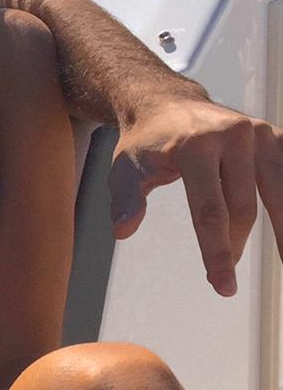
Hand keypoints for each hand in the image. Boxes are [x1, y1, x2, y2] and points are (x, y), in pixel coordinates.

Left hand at [109, 96, 282, 296]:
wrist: (167, 103)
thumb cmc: (146, 143)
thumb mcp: (125, 170)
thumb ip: (126, 200)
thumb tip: (122, 231)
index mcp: (195, 146)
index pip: (210, 212)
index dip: (217, 253)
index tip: (223, 286)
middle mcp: (233, 135)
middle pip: (243, 208)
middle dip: (234, 247)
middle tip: (225, 279)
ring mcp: (259, 133)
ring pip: (278, 193)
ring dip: (280, 231)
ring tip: (281, 262)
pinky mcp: (275, 136)